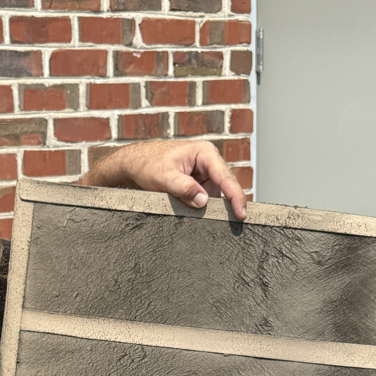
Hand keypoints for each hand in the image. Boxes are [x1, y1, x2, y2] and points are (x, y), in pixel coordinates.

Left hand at [80, 139, 246, 220]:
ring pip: (217, 195)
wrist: (134, 164)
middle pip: (226, 186)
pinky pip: (207, 199)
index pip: (226, 176)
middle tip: (236, 223)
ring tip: (221, 222)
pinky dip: (207, 209)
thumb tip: (203, 201)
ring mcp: (204, 174)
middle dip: (230, 204)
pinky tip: (207, 219)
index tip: (241, 213)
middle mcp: (208, 162)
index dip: (235, 196)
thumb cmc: (147, 164)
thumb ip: (183, 188)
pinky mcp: (198, 185)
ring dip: (216, 208)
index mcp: (204, 153)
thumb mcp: (163, 177)